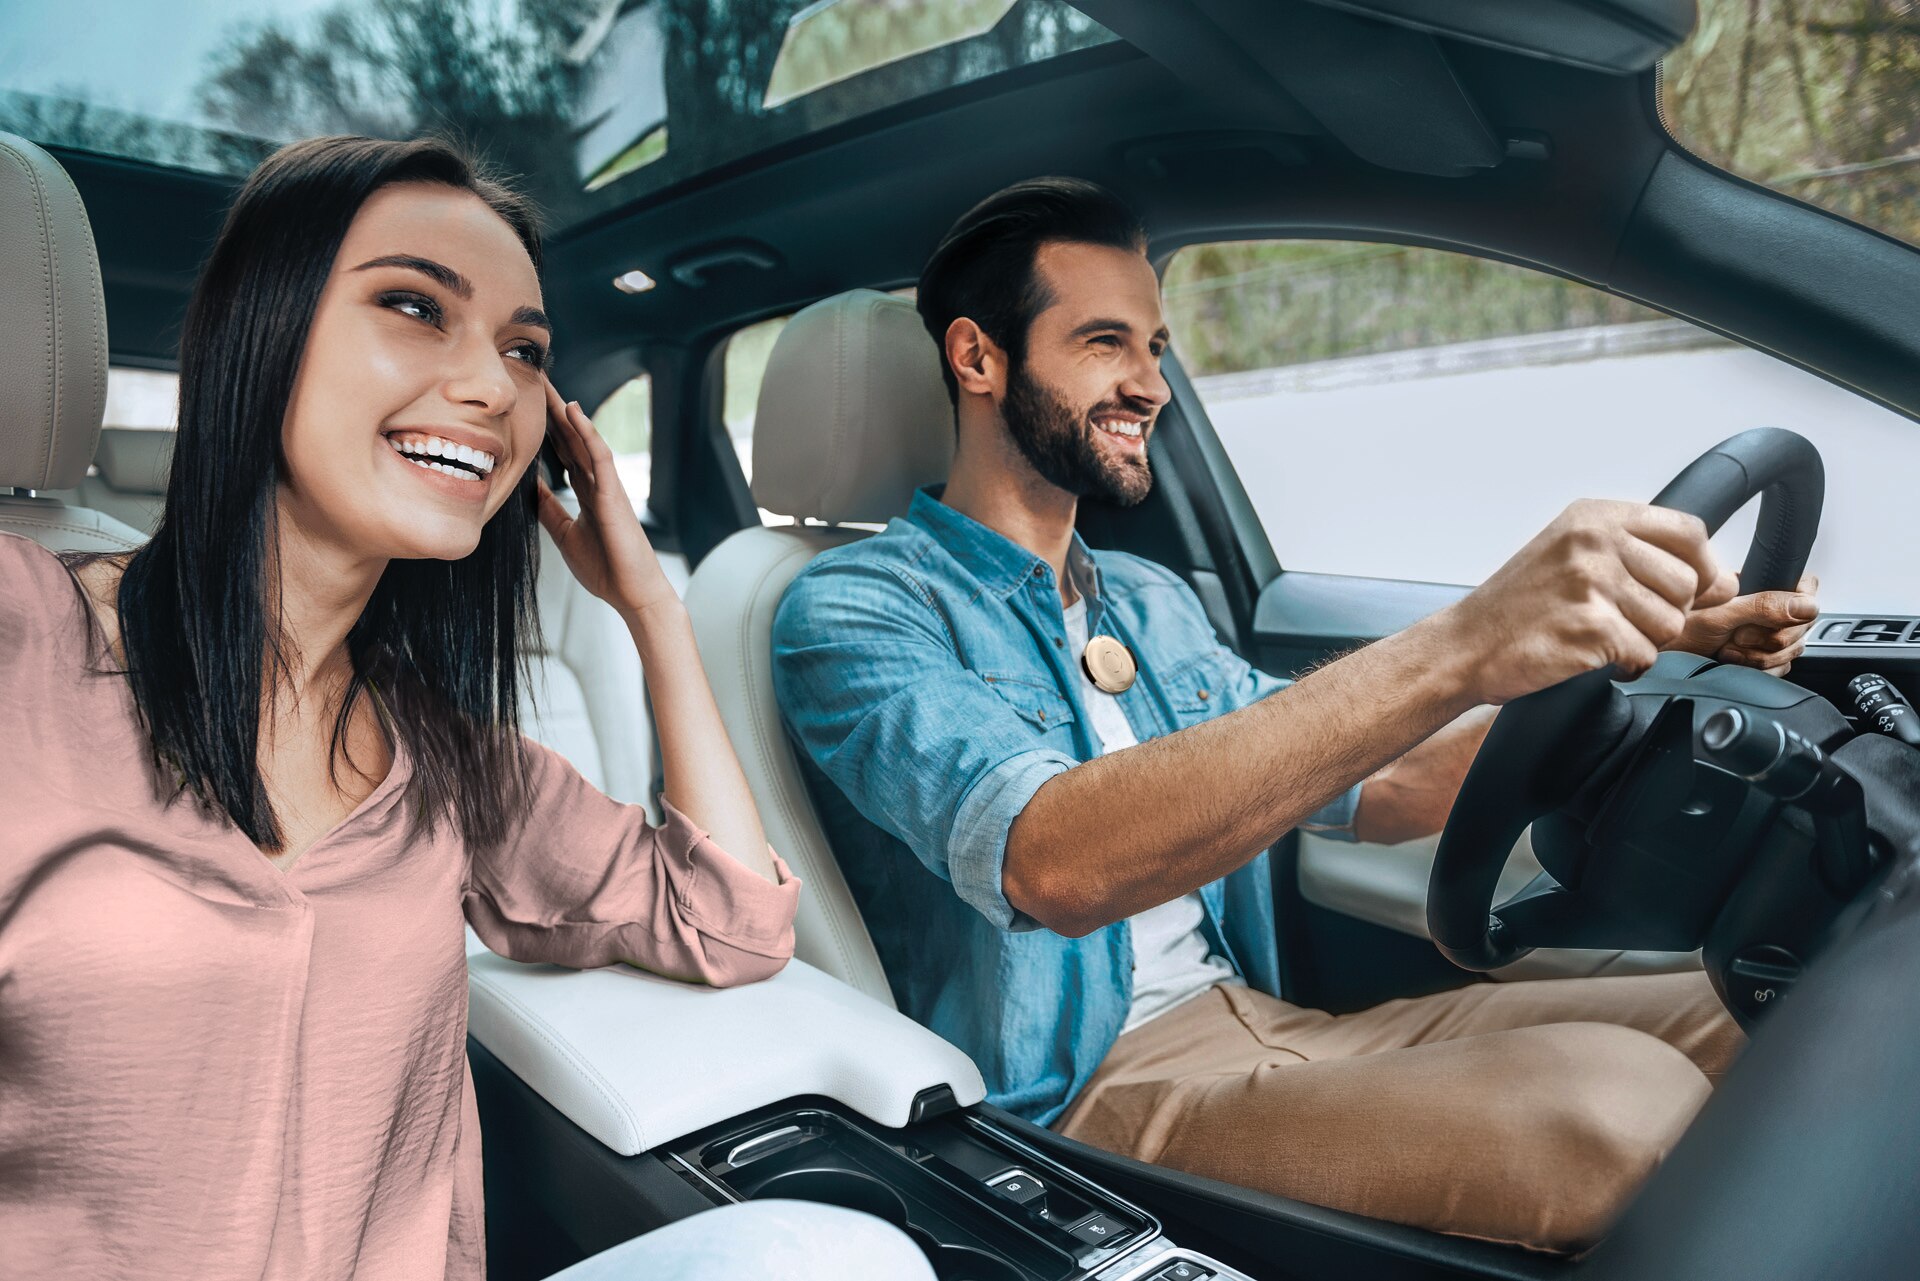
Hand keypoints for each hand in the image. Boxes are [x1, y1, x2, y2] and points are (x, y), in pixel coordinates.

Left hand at [535, 379, 678, 622]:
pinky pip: (600, 455)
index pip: (563, 452)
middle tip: (534, 378)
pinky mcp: (615, 492)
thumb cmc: (605, 569)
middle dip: (553, 409)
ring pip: (584, 438)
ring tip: (548, 383)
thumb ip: (549, 510)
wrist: (632, 593)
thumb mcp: (565, 535)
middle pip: (572, 437)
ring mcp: (607, 485)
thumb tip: (528, 488)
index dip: (547, 428)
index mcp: (587, 492)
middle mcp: (597, 482)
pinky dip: (588, 431)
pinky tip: (574, 410)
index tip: (528, 404)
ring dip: (566, 410)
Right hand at [1440, 499, 1734, 705]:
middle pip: (1686, 583)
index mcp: (1594, 517)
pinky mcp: (1590, 627)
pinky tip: (1595, 657)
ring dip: (1645, 641)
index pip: (1688, 532)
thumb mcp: (1572, 554)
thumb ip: (1641, 556)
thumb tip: (1725, 579)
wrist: (1464, 645)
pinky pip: (1645, 654)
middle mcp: (1594, 542)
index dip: (1703, 567)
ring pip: (1670, 623)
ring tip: (1605, 639)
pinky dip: (1627, 665)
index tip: (1694, 590)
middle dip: (1668, 613)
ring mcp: (1592, 583)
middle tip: (1629, 623)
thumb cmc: (1518, 605)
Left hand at [1670, 571, 1818, 674]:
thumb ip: (1764, 607)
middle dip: (1770, 638)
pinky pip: (1781, 667)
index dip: (1798, 606)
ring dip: (1761, 656)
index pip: (1806, 589)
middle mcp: (1767, 608)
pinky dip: (1759, 670)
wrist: (1659, 656)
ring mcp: (1765, 634)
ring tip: (1728, 650)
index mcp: (1760, 586)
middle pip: (1803, 626)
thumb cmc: (1678, 628)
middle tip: (1737, 636)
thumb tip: (1808, 605)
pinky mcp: (1760, 656)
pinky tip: (1734, 664)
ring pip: (1793, 649)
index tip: (1774, 618)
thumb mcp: (1719, 615)